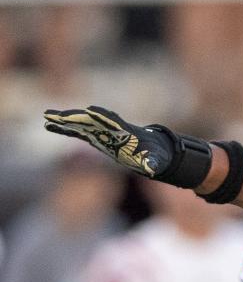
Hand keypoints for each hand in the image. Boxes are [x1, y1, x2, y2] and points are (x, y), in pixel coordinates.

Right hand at [43, 106, 211, 188]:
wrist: (153, 148)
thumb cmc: (156, 155)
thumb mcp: (156, 160)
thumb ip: (152, 163)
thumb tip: (152, 169)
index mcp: (125, 131)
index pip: (112, 121)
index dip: (102, 117)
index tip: (91, 111)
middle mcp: (111, 128)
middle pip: (91, 119)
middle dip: (77, 116)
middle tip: (59, 115)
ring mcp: (102, 131)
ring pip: (81, 123)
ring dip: (65, 120)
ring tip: (47, 116)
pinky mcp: (95, 136)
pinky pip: (78, 131)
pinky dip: (65, 128)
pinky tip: (49, 124)